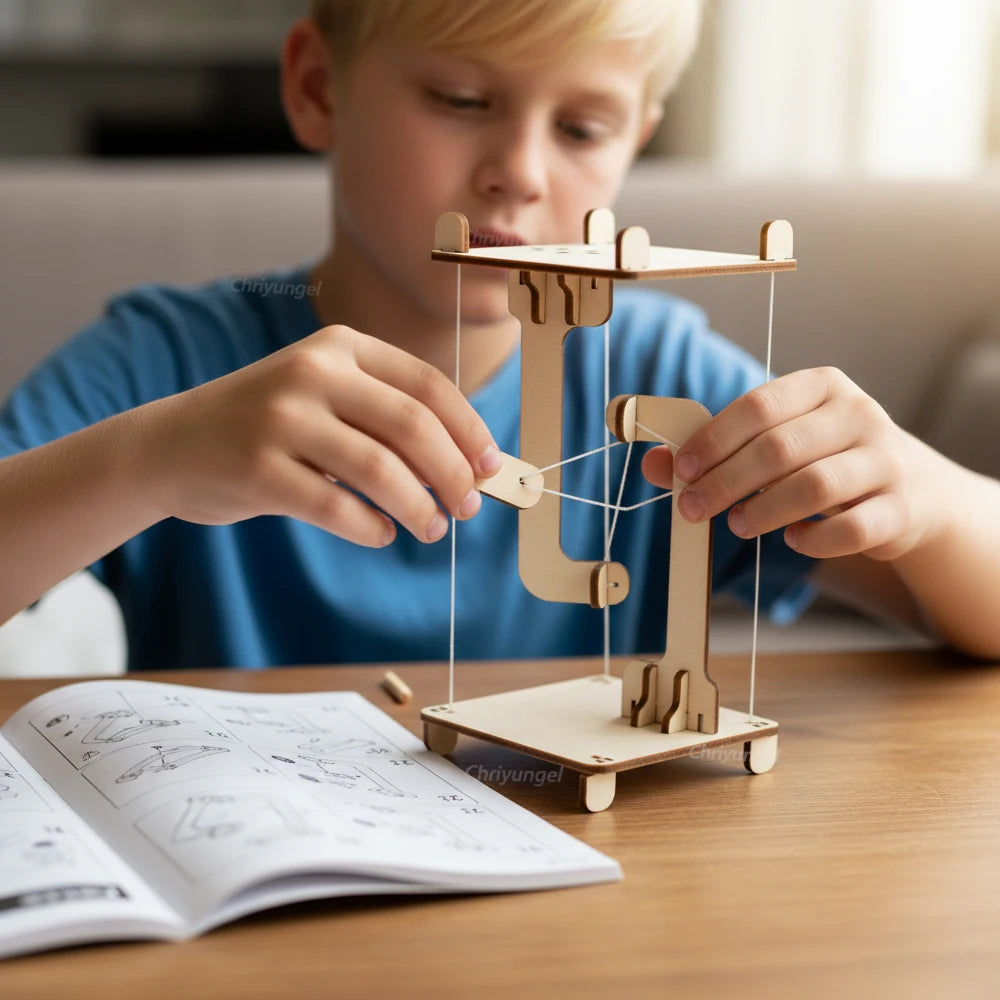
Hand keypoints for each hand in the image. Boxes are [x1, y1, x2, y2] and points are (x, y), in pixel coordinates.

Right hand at [143, 325, 501, 546]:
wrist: (170, 446)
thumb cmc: (269, 428)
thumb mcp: (325, 398)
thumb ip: (388, 421)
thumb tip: (469, 470)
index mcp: (340, 347)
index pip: (428, 385)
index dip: (469, 430)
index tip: (491, 467)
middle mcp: (312, 373)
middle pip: (413, 426)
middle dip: (453, 474)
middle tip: (467, 508)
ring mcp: (280, 419)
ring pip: (381, 470)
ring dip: (420, 508)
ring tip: (431, 528)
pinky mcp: (257, 469)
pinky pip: (337, 508)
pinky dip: (372, 528)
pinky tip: (382, 533)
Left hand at [641, 367, 947, 561]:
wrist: (912, 490)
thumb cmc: (823, 460)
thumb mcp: (774, 443)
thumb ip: (715, 451)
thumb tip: (653, 463)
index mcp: (821, 387)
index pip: (758, 406)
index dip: (714, 439)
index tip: (682, 469)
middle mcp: (858, 415)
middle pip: (780, 448)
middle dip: (726, 482)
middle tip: (691, 508)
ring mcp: (886, 460)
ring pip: (816, 486)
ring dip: (764, 511)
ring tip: (736, 525)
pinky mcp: (901, 508)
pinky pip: (850, 530)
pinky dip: (812, 540)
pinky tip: (792, 539)